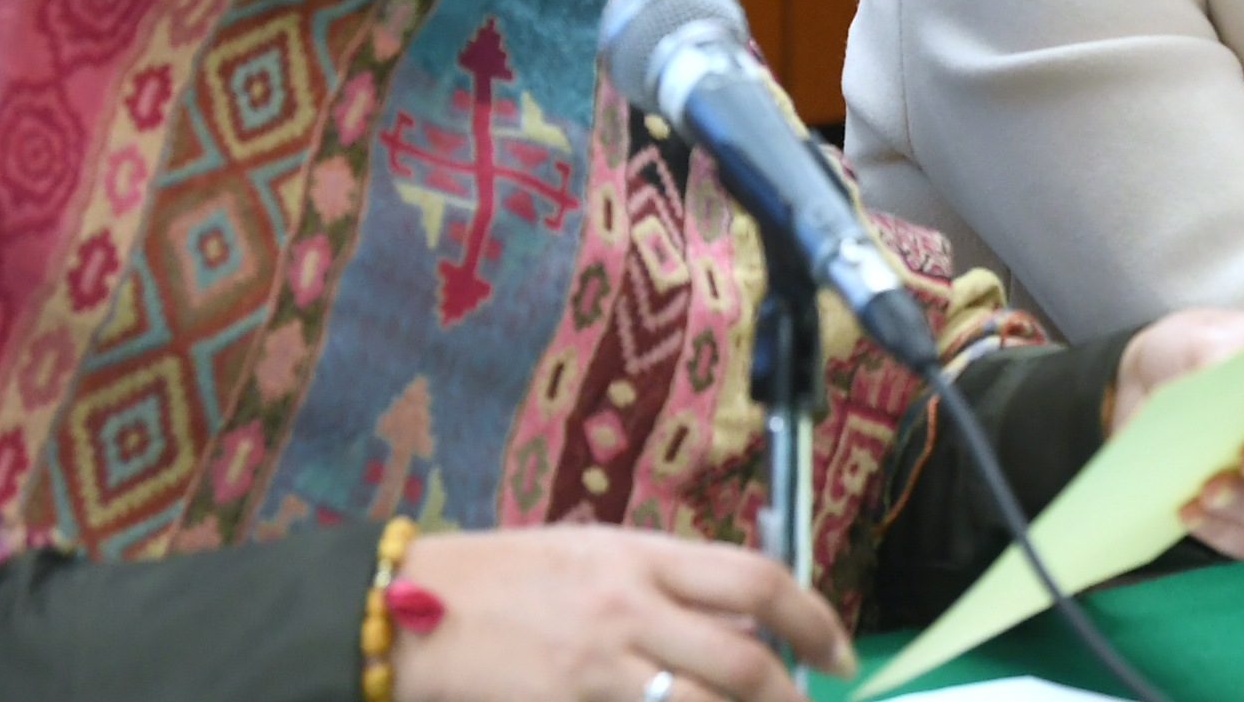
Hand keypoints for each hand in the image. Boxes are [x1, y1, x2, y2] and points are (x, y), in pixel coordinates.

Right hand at [392, 524, 851, 701]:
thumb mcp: (592, 556)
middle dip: (790, 698)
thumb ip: (665, 587)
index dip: (812, 619)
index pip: (754, 580)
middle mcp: (628, 607)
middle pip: (743, 660)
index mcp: (639, 555)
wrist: (407, 610)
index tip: (836, 651)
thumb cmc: (503, 580)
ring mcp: (598, 667)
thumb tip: (744, 623)